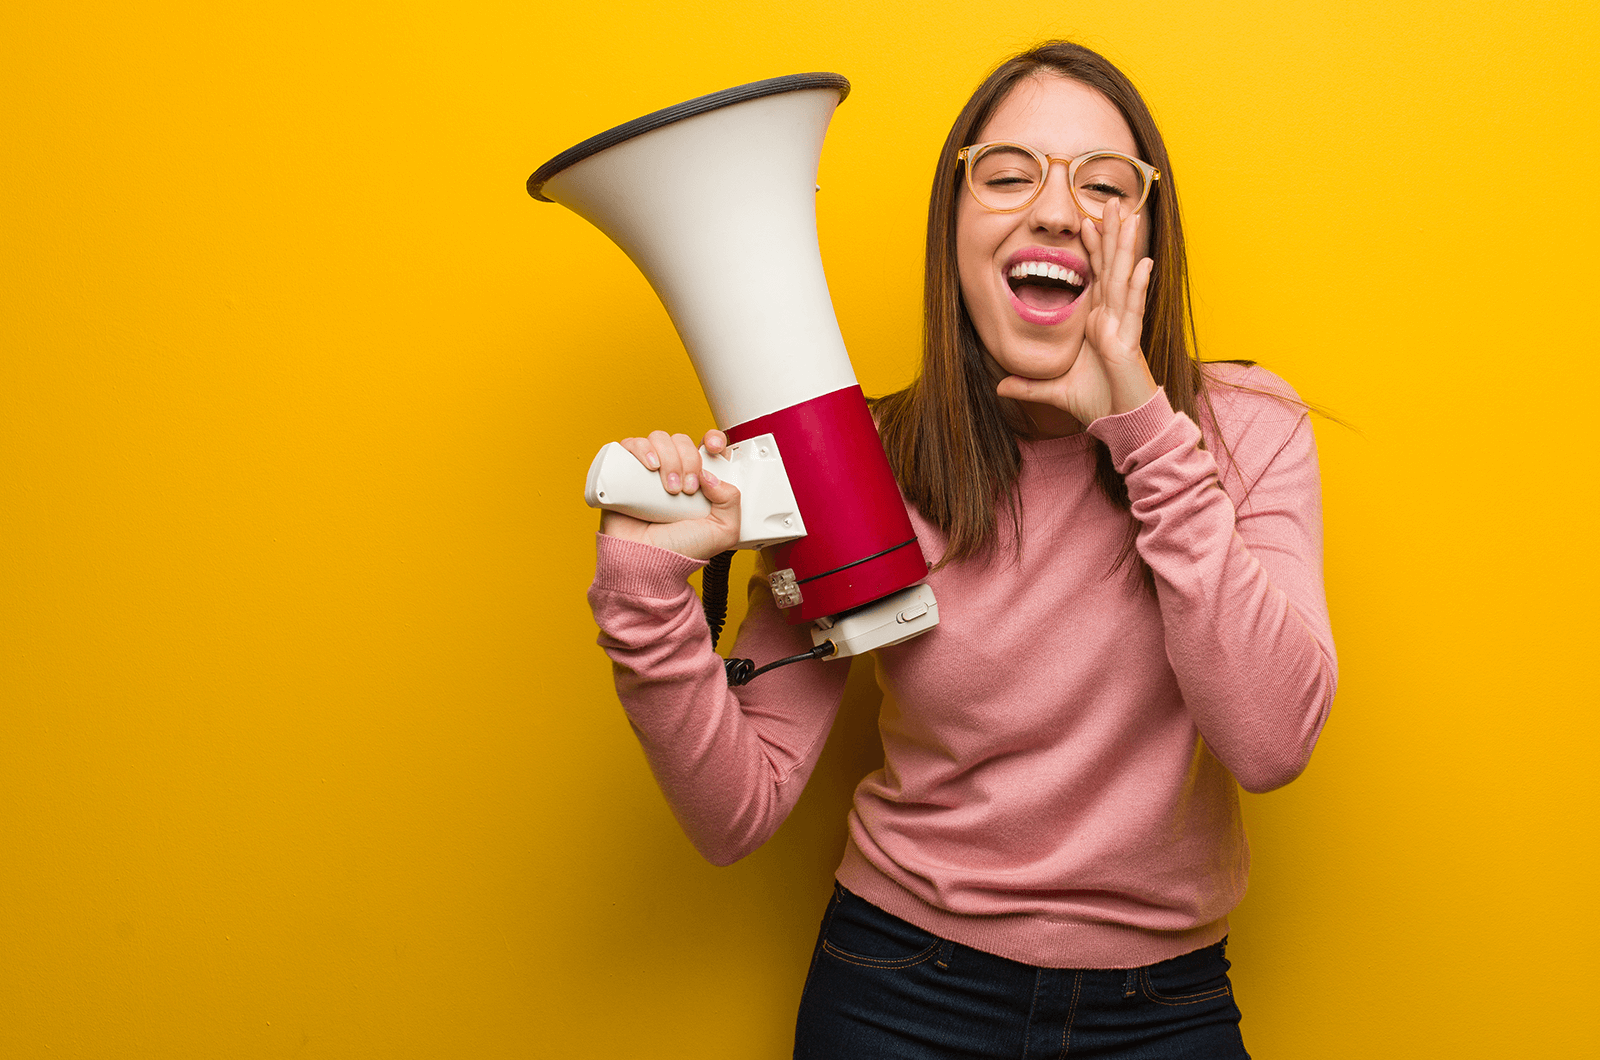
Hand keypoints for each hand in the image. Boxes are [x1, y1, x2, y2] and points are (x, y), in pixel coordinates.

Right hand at [599, 429, 741, 560]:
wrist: (646, 560)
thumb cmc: (679, 550)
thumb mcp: (723, 531)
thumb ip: (732, 501)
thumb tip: (711, 475)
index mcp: (698, 481)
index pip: (707, 446)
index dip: (712, 439)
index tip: (714, 448)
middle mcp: (674, 471)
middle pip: (682, 441)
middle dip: (689, 460)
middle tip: (686, 489)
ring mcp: (649, 470)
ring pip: (659, 439)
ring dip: (669, 458)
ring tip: (668, 489)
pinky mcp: (625, 471)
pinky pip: (631, 444)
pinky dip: (642, 449)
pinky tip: (649, 467)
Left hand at [995, 199, 1158, 424]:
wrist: (1120, 423)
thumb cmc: (1097, 403)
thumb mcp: (1053, 391)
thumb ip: (1028, 386)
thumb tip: (999, 386)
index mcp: (1098, 322)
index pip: (1096, 276)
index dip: (1092, 249)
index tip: (1086, 222)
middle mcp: (1112, 318)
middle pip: (1112, 267)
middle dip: (1112, 234)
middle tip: (1115, 202)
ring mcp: (1123, 326)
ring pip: (1124, 278)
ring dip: (1126, 246)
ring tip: (1131, 216)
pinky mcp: (1130, 341)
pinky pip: (1134, 308)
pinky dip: (1138, 284)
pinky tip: (1143, 261)